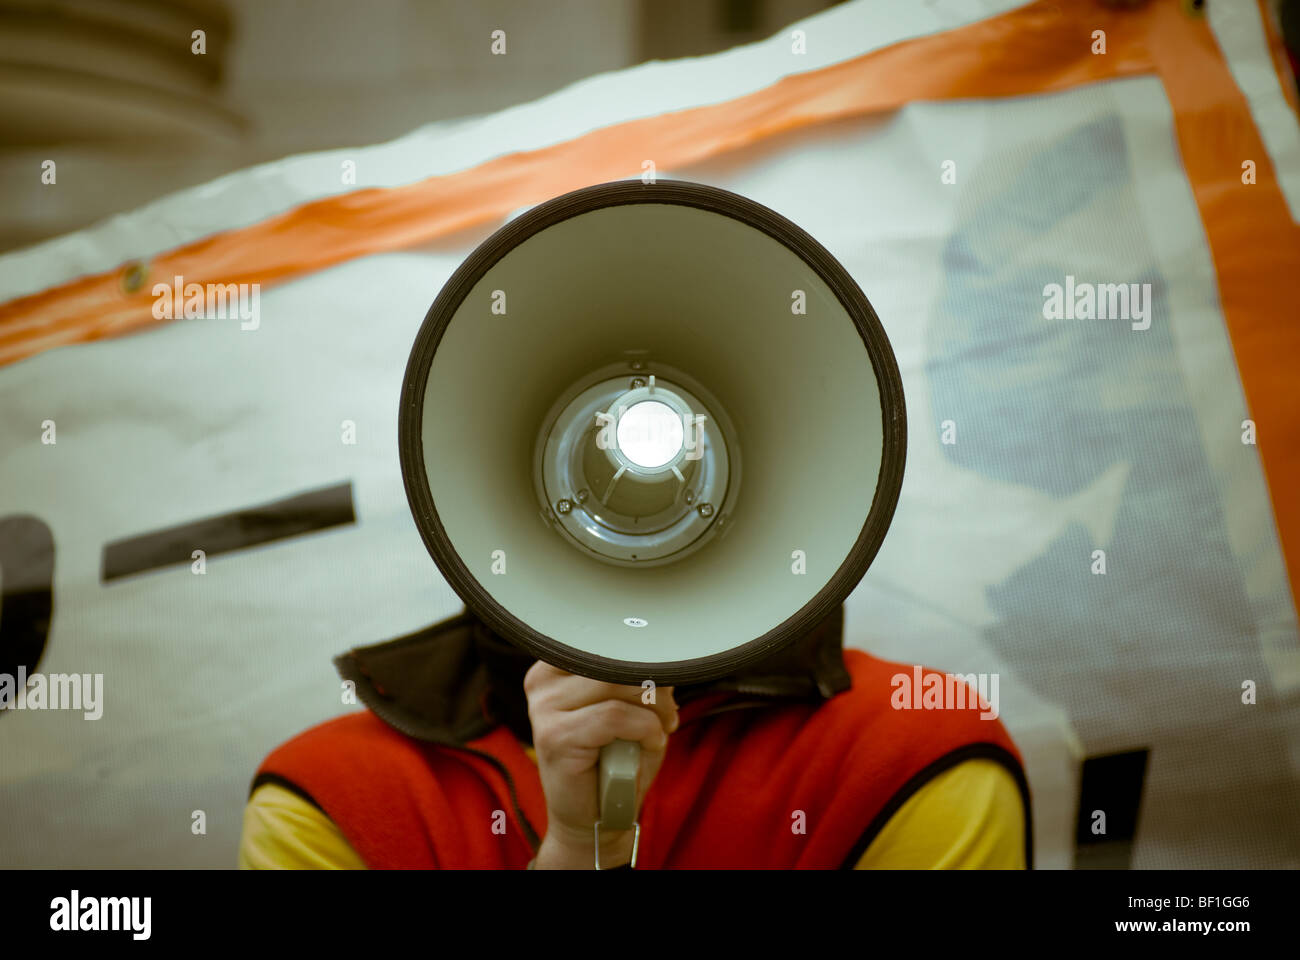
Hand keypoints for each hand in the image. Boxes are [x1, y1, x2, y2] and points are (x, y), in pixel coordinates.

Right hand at [523, 661, 676, 867]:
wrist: (598, 817)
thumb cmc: (618, 759)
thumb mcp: (632, 707)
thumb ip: (638, 676)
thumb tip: (663, 652)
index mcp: (556, 666)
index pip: (607, 638)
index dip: (642, 657)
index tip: (661, 682)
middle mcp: (543, 681)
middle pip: (615, 659)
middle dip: (654, 686)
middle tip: (667, 715)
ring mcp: (544, 708)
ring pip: (617, 684)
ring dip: (653, 710)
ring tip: (658, 731)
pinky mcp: (556, 736)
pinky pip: (615, 716)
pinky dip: (644, 729)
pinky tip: (649, 744)